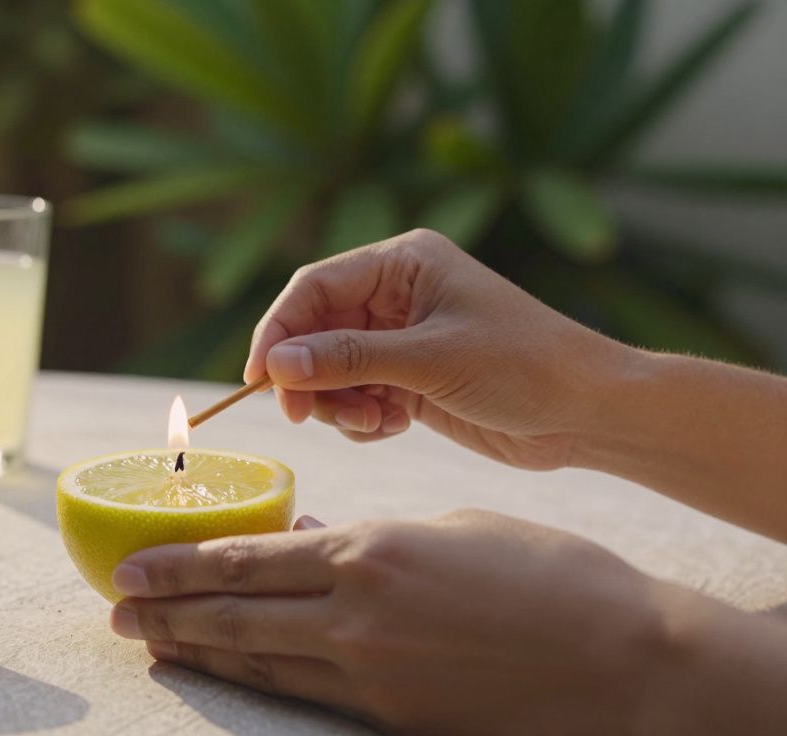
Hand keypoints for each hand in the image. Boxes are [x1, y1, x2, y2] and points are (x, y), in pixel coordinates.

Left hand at [109, 512, 786, 734]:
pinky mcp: (392, 718)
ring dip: (197, 649)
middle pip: (234, 614)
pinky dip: (258, 679)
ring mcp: (369, 675)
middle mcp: (353, 615)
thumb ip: (369, 539)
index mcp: (367, 552)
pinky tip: (231, 671)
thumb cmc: (546, 575)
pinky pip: (304, 693)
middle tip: (115, 611)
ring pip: (258, 660)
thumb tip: (314, 540)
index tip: (131, 568)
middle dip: (167, 613)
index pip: (247, 560)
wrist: (624, 662)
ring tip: (148, 644)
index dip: (180, 567)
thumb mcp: (449, 532)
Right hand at [244, 229, 630, 469]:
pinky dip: (362, 419)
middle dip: (308, 376)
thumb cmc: (525, 366)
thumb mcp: (430, 360)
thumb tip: (275, 364)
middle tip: (307, 415)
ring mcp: (402, 340)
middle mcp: (397, 295)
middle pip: (314, 332)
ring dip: (337, 403)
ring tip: (372, 422)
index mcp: (403, 263)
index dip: (278, 330)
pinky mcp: (410, 381)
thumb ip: (347, 359)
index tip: (257, 378)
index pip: (313, 287)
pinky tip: (393, 428)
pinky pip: (356, 397)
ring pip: (331, 370)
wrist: (590, 414)